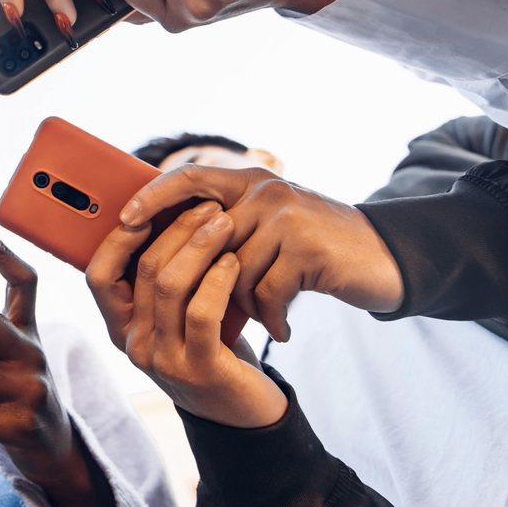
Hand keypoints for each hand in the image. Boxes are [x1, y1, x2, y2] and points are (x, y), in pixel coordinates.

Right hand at [87, 202, 286, 427]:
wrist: (242, 409)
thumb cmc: (210, 347)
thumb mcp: (176, 315)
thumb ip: (162, 280)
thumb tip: (163, 212)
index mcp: (120, 327)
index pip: (98, 275)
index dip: (119, 238)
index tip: (149, 206)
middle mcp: (133, 344)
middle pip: (143, 270)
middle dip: (177, 229)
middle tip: (208, 206)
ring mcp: (162, 360)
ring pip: (170, 285)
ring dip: (200, 246)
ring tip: (225, 224)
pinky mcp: (198, 370)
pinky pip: (201, 312)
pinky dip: (218, 279)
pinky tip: (233, 261)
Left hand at [120, 165, 403, 341]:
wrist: (382, 259)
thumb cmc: (313, 250)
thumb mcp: (268, 227)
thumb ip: (227, 227)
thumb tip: (162, 249)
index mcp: (249, 181)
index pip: (188, 177)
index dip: (153, 196)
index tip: (125, 221)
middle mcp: (265, 190)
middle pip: (206, 241)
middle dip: (205, 282)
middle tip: (212, 312)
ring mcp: (286, 216)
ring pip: (234, 272)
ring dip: (245, 305)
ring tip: (264, 317)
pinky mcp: (307, 247)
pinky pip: (265, 291)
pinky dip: (271, 317)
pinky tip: (282, 329)